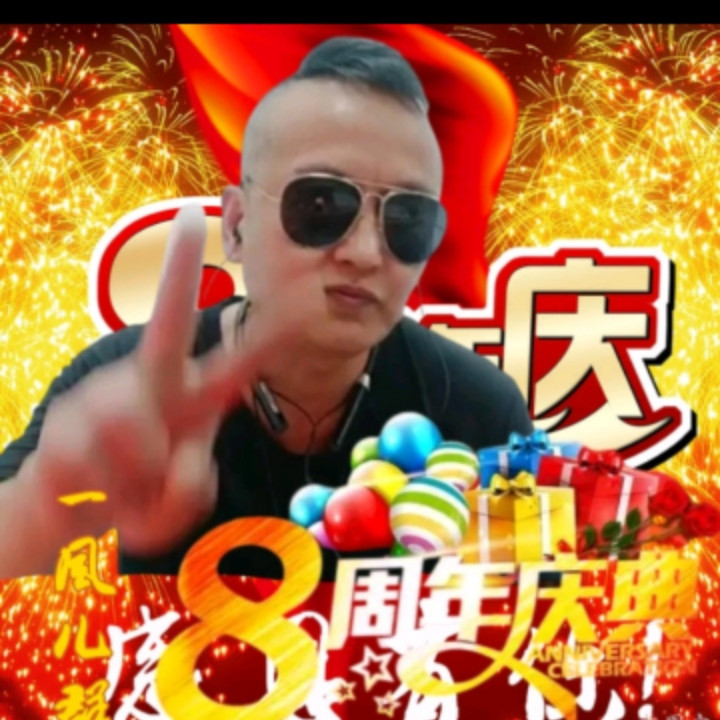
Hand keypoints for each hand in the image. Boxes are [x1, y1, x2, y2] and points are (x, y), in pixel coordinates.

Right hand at [30, 205, 282, 556]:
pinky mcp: (61, 431)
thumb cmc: (137, 491)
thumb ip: (190, 485)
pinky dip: (114, 502)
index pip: (220, 356)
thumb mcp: (178, 498)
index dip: (246, 328)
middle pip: (166, 326)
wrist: (68, 514)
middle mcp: (144, 385)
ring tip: (129, 488)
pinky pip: (105, 474)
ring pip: (138, 435)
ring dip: (142, 480)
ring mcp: (100, 402)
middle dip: (179, 271)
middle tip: (192, 215)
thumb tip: (166, 459)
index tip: (248, 265)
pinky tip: (100, 494)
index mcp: (183, 398)